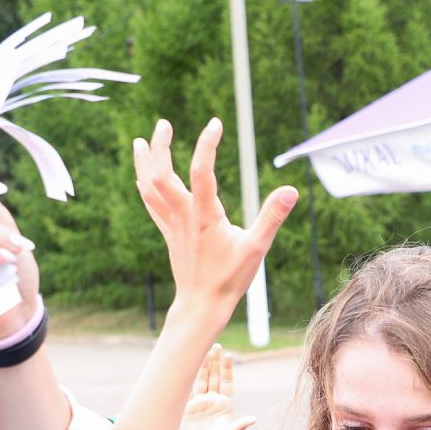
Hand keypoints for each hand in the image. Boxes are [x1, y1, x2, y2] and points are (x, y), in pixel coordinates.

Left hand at [133, 118, 296, 318]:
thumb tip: (291, 190)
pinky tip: (141, 177)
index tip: (215, 123)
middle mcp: (184, 216)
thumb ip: (272, 216)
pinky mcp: (169, 234)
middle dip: (160, 147)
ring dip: (145, 163)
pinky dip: (145, 187)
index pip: (201, 172)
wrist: (201, 306)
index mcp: (205, 216)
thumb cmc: (229, 279)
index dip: (206, 144)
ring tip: (139, 141)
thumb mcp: (256, 248)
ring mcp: (173, 225)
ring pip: (150, 189)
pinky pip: (152, 205)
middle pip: (162, 175)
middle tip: (163, 124)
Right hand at [182, 345, 256, 429]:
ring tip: (204, 351)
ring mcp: (202, 402)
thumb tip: (253, 419)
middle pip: (214, 376)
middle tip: (216, 345)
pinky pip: (190, 389)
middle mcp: (214, 399)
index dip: (227, 369)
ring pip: (202, 380)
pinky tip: (188, 367)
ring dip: (203, 366)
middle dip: (215, 361)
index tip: (228, 356)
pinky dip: (189, 378)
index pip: (226, 381)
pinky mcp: (190, 406)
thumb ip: (239, 425)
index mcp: (225, 403)